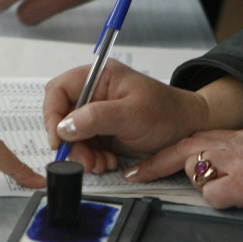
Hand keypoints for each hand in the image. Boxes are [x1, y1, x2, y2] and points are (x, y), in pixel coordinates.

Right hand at [43, 59, 207, 172]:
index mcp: (98, 77)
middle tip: (82, 159)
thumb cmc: (167, 112)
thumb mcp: (131, 114)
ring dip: (82, 154)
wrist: (190, 129)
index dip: (53, 114)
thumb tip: (64, 126)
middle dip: (70, 141)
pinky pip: (86, 146)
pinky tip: (107, 163)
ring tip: (100, 164)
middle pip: (63, 117)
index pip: (59, 91)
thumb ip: (96, 118)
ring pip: (73, 136)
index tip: (58, 138)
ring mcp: (97, 113)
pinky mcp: (102, 131)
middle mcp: (94, 93)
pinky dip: (92, 158)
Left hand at [124, 127, 242, 208]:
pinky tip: (241, 193)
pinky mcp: (232, 183)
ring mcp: (223, 164)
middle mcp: (216, 146)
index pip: (176, 147)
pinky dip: (225, 200)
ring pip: (197, 181)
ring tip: (237, 183)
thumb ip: (218, 151)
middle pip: (180, 160)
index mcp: (217, 137)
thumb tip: (200, 167)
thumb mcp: (241, 144)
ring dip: (213, 188)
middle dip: (168, 171)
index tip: (132, 173)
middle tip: (138, 177)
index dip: (153, 161)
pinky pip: (213, 197)